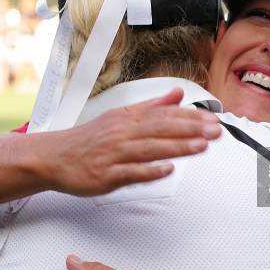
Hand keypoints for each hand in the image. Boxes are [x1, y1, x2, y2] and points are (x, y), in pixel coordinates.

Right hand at [33, 87, 220, 195]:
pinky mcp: (106, 175)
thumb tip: (177, 94)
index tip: (211, 118)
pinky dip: (150, 171)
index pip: (164, 114)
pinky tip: (168, 170)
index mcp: (128, 119)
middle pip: (161, 129)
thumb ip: (151, 106)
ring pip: (149, 149)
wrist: (54, 157)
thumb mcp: (120, 116)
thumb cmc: (90, 138)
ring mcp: (114, 155)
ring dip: (177, 147)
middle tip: (215, 130)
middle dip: (191, 129)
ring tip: (200, 146)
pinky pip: (130, 172)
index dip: (190, 116)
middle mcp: (122, 134)